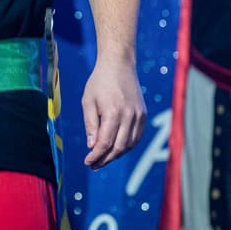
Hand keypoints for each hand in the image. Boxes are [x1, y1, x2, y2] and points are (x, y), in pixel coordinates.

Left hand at [81, 54, 146, 168]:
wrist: (119, 65)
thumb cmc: (99, 82)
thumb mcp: (88, 101)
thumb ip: (90, 124)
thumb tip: (92, 146)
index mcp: (113, 112)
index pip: (105, 143)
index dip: (96, 156)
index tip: (87, 162)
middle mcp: (129, 115)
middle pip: (118, 147)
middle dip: (105, 159)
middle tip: (94, 165)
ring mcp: (139, 115)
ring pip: (129, 145)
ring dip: (116, 155)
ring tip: (103, 158)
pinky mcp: (144, 114)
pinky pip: (137, 137)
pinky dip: (127, 146)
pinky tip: (116, 148)